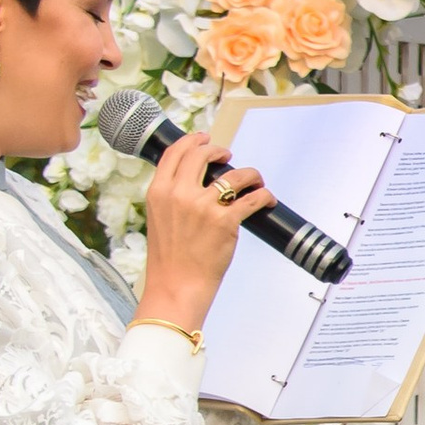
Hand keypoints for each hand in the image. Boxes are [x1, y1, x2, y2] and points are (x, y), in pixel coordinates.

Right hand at [135, 129, 272, 333]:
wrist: (176, 286)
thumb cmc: (170, 259)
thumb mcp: (159, 219)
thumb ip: (171, 198)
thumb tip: (194, 183)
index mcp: (159, 192)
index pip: (174, 153)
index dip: (192, 140)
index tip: (203, 138)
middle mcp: (179, 194)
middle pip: (202, 154)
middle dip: (219, 150)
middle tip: (228, 156)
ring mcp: (203, 206)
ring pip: (235, 174)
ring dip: (250, 174)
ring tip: (254, 180)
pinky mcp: (226, 221)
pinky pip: (253, 198)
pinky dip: (264, 195)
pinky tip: (265, 199)